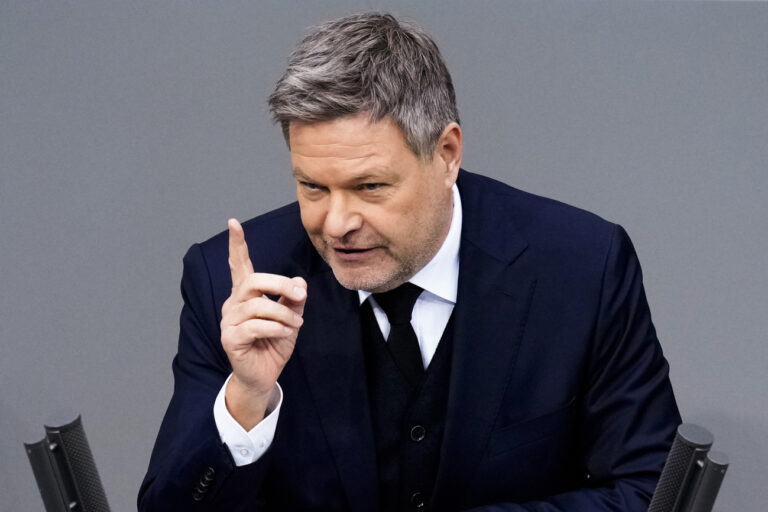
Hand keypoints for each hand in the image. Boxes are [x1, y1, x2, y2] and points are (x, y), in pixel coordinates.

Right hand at [220, 218, 306, 428]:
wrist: (263, 376)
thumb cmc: (274, 344)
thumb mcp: (290, 318)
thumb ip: (293, 299)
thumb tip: (300, 282)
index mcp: (246, 294)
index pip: (239, 265)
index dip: (237, 244)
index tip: (234, 223)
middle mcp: (233, 303)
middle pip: (255, 281)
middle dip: (281, 285)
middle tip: (301, 295)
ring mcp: (229, 321)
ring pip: (259, 306)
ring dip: (284, 314)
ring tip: (295, 325)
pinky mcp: (230, 338)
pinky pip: (256, 326)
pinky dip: (277, 329)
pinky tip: (286, 334)